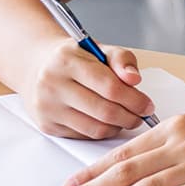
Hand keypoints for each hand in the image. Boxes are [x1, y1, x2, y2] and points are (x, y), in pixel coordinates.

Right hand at [27, 38, 153, 138]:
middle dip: (130, 117)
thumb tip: (134, 79)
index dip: (135, 100)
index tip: (147, 105)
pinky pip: (84, 136)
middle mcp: (52, 84)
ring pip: (95, 128)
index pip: (110, 87)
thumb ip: (122, 60)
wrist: (37, 67)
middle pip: (104, 111)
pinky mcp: (47, 125)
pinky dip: (102, 132)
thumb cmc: (74, 59)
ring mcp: (47, 107)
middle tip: (141, 116)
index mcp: (67, 61)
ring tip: (127, 118)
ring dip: (118, 127)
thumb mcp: (99, 49)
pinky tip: (107, 122)